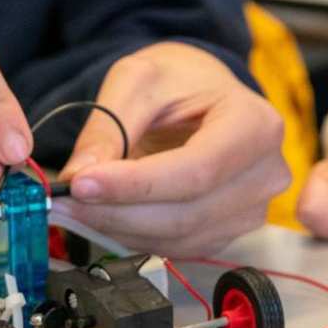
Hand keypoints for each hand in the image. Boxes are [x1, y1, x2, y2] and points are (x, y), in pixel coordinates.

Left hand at [56, 42, 289, 255]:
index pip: (196, 170)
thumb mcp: (138, 80)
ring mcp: (251, 208)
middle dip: (117, 211)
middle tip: (63, 198)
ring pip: (178, 238)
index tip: (82, 183)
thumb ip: (109, 125)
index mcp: (255, 124)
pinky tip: (106, 213)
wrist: (200, 93)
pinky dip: (133, 236)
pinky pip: (177, 248)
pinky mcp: (229, 231)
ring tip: (75, 204)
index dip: (136, 185)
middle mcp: (265, 173)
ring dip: (118, 228)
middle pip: (186, 213)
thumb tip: (77, 176)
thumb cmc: (178, 79)